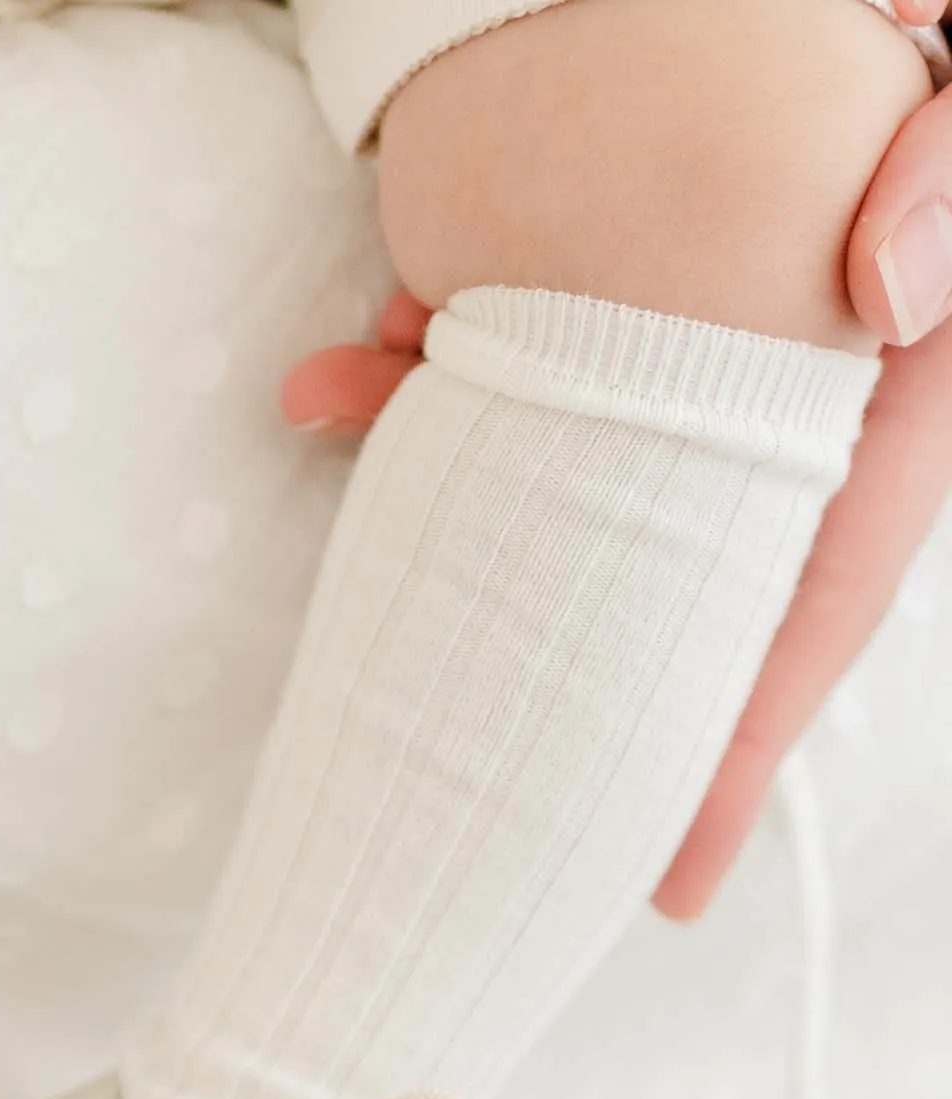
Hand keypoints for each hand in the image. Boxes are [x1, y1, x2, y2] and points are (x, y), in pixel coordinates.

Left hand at [285, 44, 951, 920]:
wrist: (789, 3)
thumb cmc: (904, 61)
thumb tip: (886, 295)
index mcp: (880, 410)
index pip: (811, 614)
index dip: (737, 755)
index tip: (666, 875)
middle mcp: (769, 408)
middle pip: (658, 588)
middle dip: (550, 675)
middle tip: (466, 785)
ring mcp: (674, 364)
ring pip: (552, 474)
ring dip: (440, 475)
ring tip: (339, 421)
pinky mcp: (603, 298)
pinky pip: (512, 367)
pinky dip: (429, 372)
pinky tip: (352, 356)